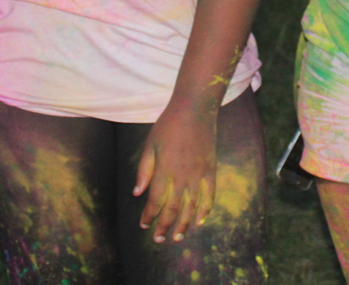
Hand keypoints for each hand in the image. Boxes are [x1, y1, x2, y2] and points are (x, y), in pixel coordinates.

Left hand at [134, 99, 217, 242]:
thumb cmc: (168, 124)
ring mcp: (198, 174)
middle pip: (172, 209)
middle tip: (159, 239)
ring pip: (191, 207)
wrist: (194, 108)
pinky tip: (200, 221)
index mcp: (164, 170)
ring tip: (177, 237)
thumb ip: (144, 169)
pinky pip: (209, 195)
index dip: (148, 216)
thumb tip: (137, 192)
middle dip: (164, 226)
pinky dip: (205, 210)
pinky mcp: (210, 169)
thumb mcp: (150, 144)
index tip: (143, 225)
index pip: (155, 201)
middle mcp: (181, 176)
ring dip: (183, 225)